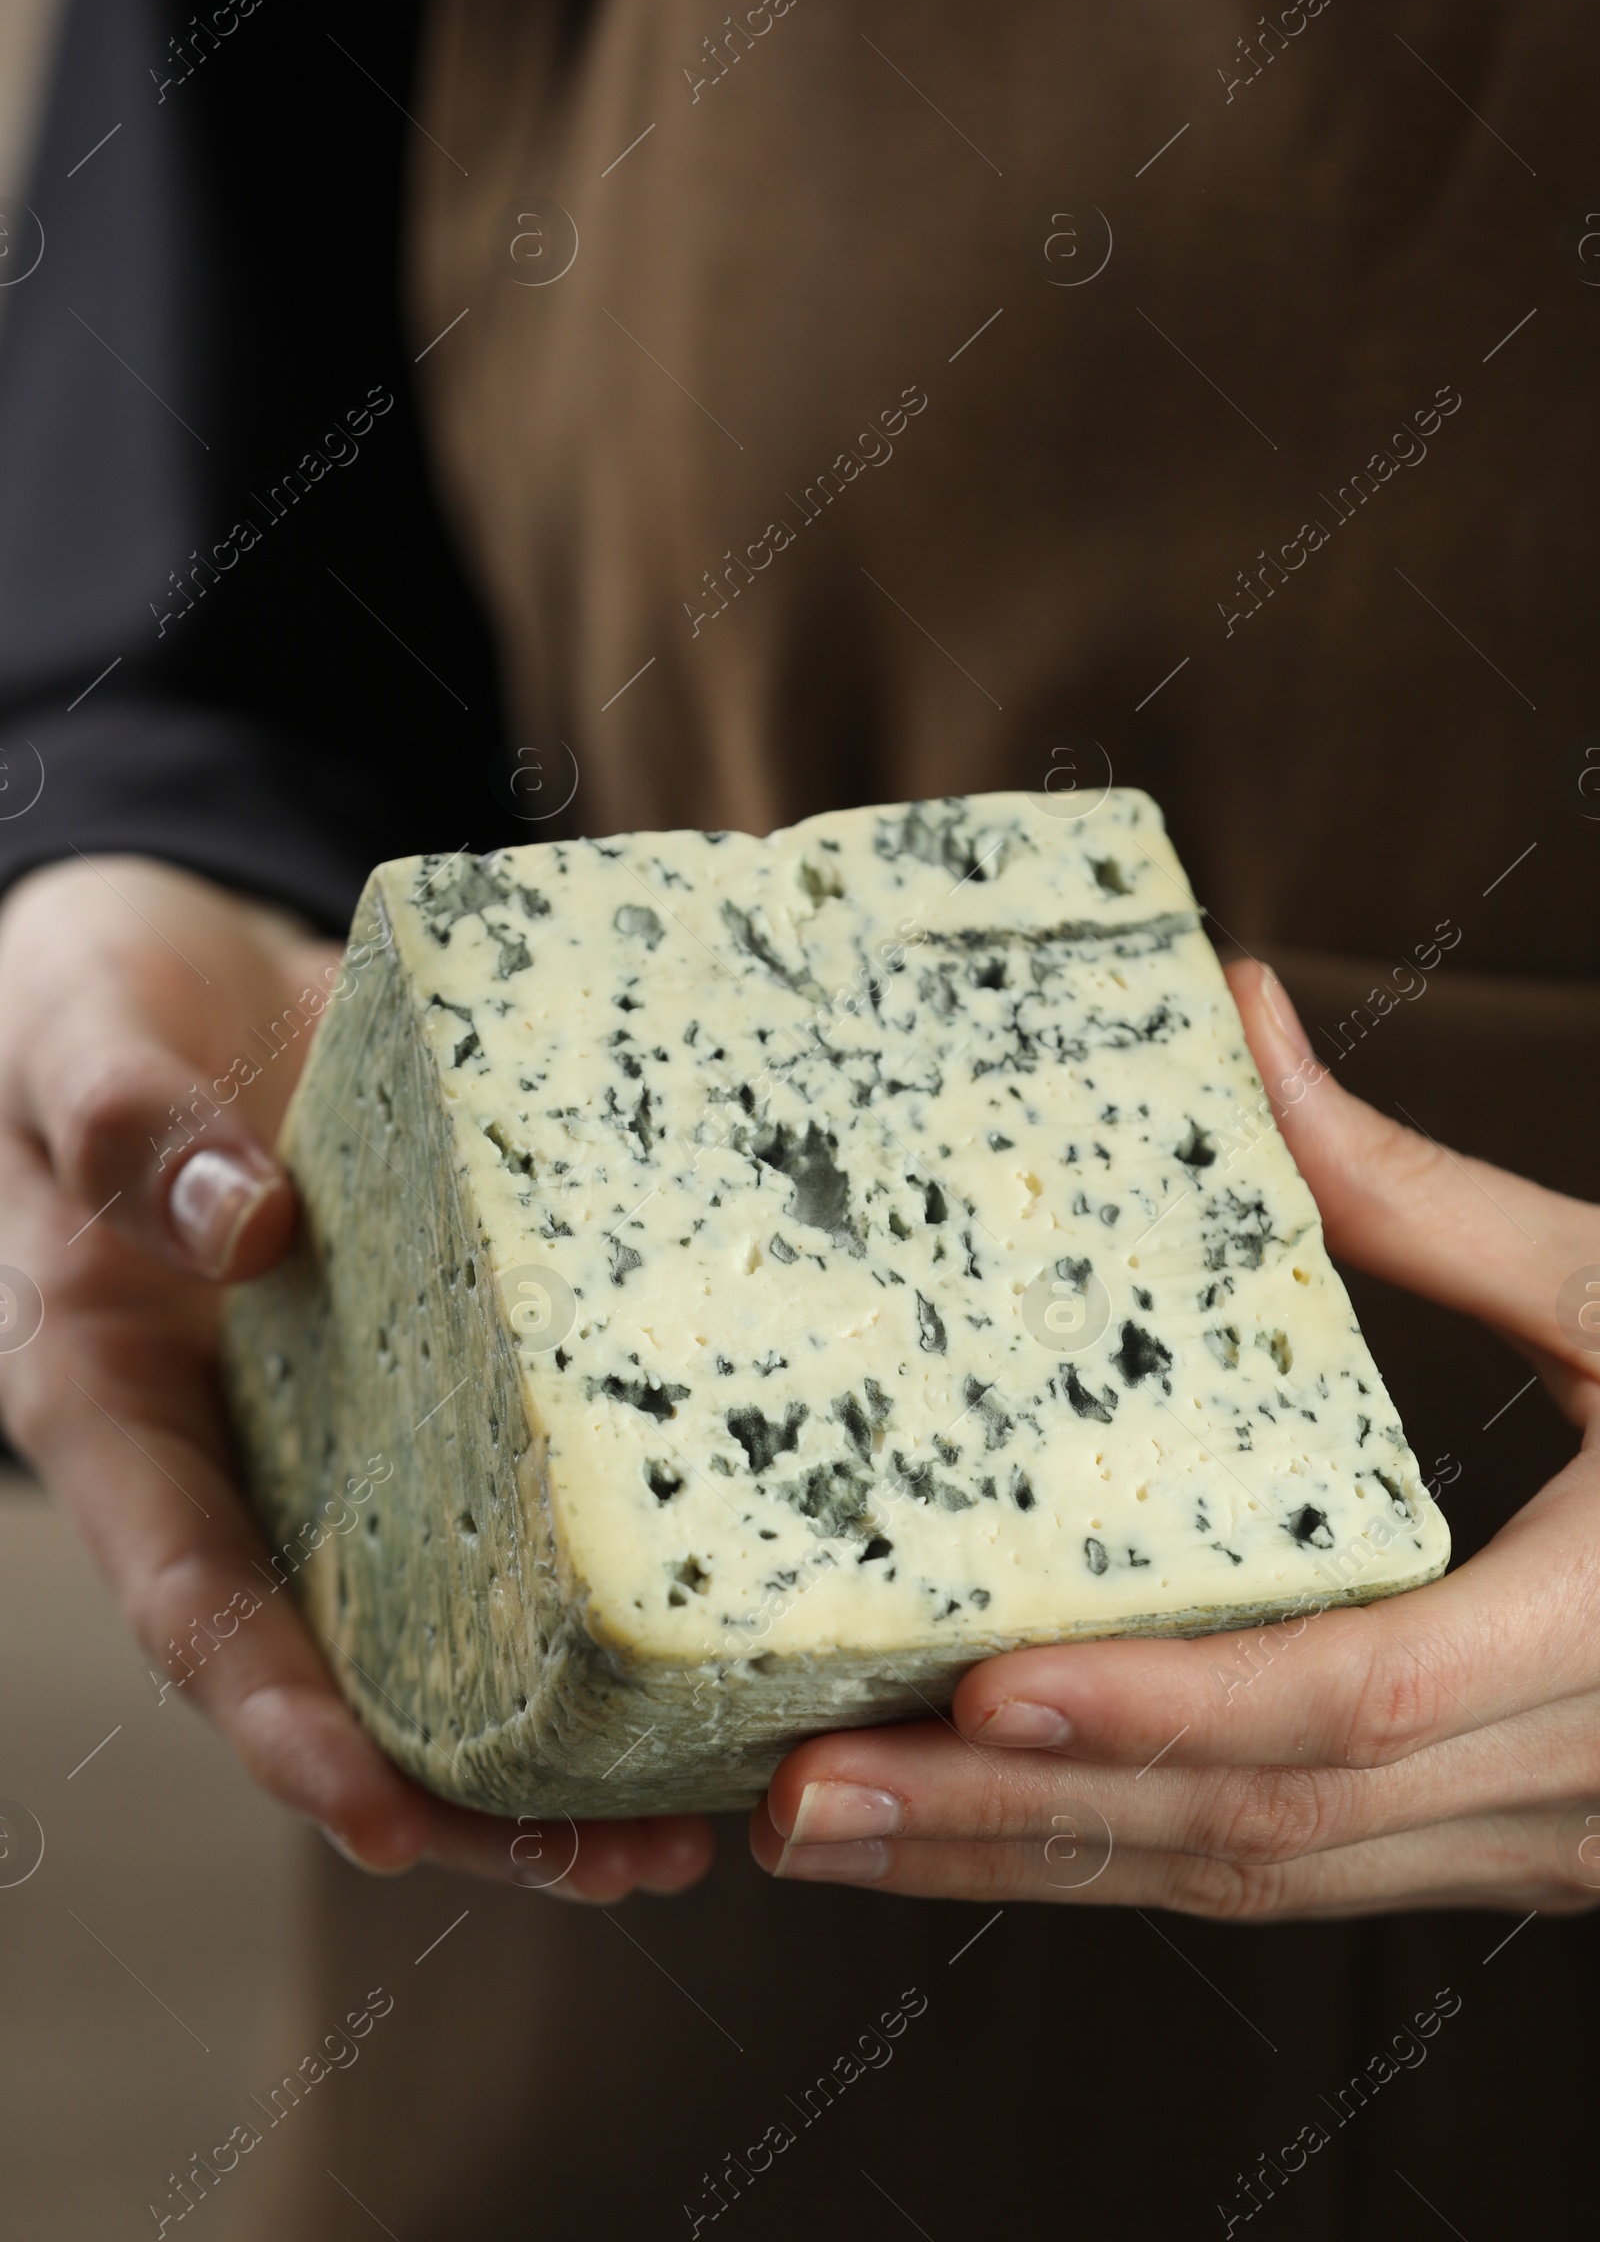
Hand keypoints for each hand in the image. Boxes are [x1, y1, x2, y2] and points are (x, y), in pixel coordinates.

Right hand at [0, 856, 711, 1903]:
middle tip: (628, 1862)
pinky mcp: (463, 1354)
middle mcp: (253, 1446)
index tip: (385, 1818)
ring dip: (569, 1720)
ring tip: (711, 1806)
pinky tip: (730, 1601)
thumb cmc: (96, 995)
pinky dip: (610, 1553)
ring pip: (457, 1604)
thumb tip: (240, 1224)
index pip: (198, 1598)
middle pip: (352, 1660)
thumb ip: (127, 1124)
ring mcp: (362, 1414)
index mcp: (124, 1407)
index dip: (283, 1719)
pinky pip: (533, 1466)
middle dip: (476, 1788)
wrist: (189, 952)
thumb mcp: (79, 1032)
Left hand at [751, 960, 1599, 1919]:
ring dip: (1039, 1868)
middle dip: (1020, 1828)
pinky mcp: (1503, 1849)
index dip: (1166, 1707)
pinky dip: (1127, 1852)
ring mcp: (1539, 1846)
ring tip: (833, 1833)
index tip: (979, 1689)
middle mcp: (1571, 1782)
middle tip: (798, 1804)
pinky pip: (1291, 1875)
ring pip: (1261, 1886)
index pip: (1365, 1700)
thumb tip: (1237, 1020)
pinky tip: (993, 1819)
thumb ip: (1426, 1194)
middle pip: (1266, 1834)